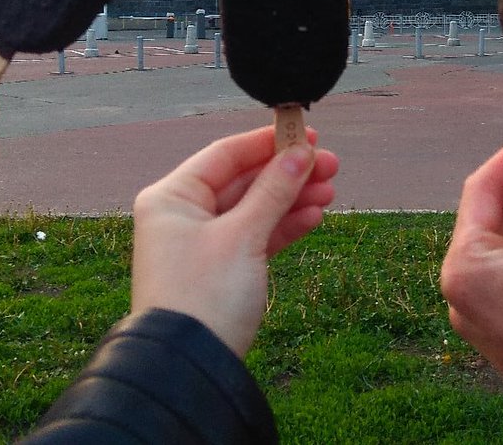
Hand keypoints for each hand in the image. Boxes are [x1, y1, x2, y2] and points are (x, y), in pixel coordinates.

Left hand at [130, 126, 338, 356]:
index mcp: (172, 197)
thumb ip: (274, 191)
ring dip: (291, 199)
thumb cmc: (204, 294)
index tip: (307, 133)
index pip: (224, 154)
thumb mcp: (242, 236)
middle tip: (330, 164)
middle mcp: (182, 215)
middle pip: (242, 180)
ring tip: (331, 190)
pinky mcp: (219, 271)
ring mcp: (200, 244)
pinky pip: (254, 237)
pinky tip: (313, 217)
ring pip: (253, 209)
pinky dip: (281, 227)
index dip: (267, 142)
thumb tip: (300, 153)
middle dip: (287, 172)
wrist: (188, 369)